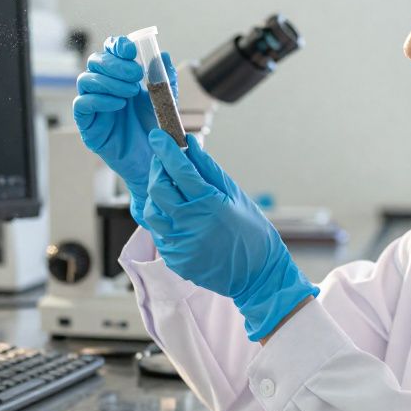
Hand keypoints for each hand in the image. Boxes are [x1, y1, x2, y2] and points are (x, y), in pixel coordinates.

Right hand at [72, 36, 176, 223]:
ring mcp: (94, 105)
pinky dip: (100, 100)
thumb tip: (162, 54)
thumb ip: (165, 78)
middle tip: (136, 75)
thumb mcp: (166, 100)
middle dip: (114, 63)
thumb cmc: (157, 130)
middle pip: (95, 61)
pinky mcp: (88, 125)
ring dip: (109, 81)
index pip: (110, 51)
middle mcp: (105, 88)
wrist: (155, 161)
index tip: (130, 49)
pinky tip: (119, 105)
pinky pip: (82, 104)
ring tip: (131, 93)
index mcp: (122, 77)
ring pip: (86, 80)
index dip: (117, 45)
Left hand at [141, 129, 318, 340]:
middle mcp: (191, 226)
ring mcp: (181, 245)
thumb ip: (209, 169)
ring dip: (156, 196)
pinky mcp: (176, 260)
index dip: (166, 150)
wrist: (258, 275)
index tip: (157, 136)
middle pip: (158, 189)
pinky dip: (164, 220)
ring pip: (151, 213)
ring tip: (169, 189)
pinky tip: (176, 215)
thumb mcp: (235, 195)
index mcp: (210, 205)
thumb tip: (190, 144)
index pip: (179, 170)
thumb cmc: (252, 231)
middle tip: (163, 161)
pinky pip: (159, 234)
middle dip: (157, 170)